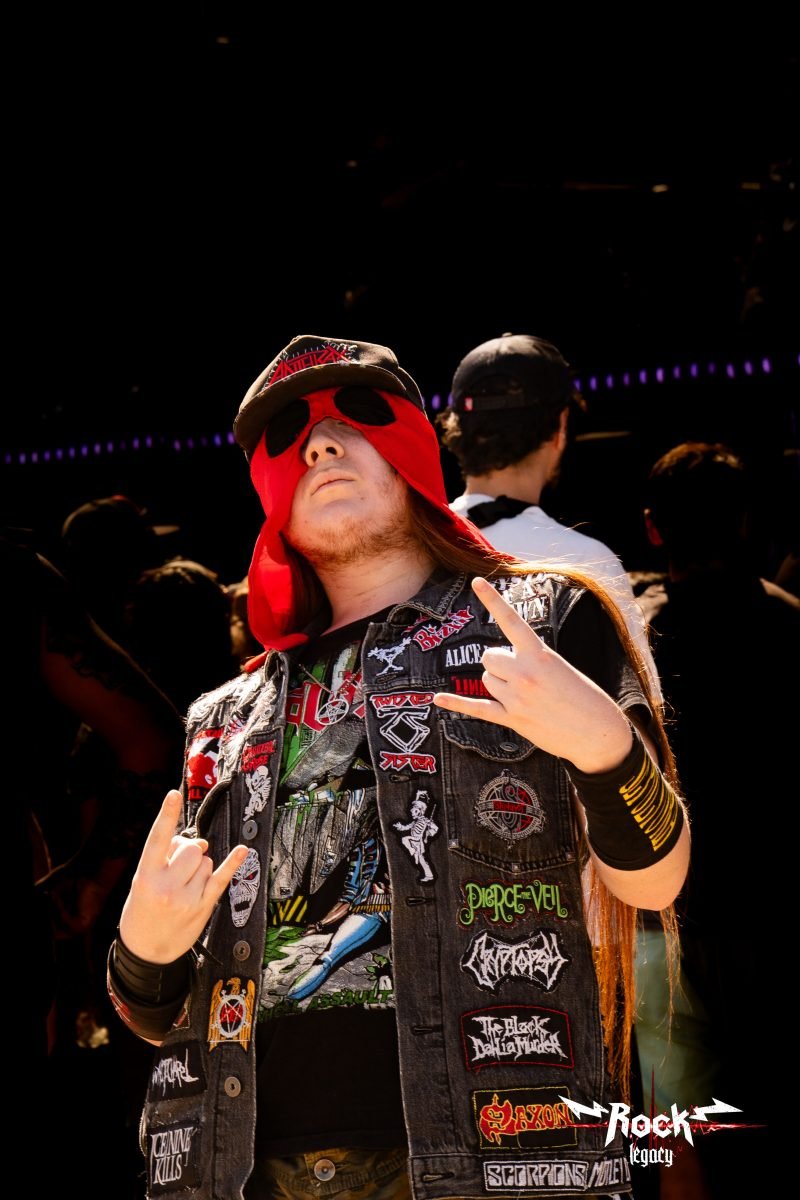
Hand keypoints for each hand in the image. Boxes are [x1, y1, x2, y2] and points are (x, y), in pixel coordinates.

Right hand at [119, 790, 248, 963]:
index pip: (157, 839)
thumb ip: (166, 858)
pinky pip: (222, 878)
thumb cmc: (143, 909)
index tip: (174, 794)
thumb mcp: (143, 881)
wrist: (146, 951)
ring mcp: (187, 898)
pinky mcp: (204, 907)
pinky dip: (233, 862)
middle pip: (191, 848)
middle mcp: (166, 886)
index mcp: (146, 876)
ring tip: (184, 886)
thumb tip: (200, 842)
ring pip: (206, 861)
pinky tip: (243, 850)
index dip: (166, 814)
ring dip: (200, 866)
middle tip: (179, 868)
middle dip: (190, 852)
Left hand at [433, 577, 632, 773]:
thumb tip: (498, 664)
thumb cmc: (583, 696)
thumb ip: (530, 660)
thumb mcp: (560, 667)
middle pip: (488, 657)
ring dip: (498, 685)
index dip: (493, 599)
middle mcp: (525, 674)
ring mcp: (517, 698)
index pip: (511, 621)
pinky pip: (476, 708)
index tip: (476, 581)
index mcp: (540, 655)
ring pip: (486, 680)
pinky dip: (456, 702)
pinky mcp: (512, 719)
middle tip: (521, 676)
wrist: (597, 732)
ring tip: (525, 695)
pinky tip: (438, 697)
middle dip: (499, 664)